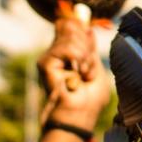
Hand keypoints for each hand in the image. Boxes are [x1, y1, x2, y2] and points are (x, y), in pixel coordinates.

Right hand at [37, 14, 110, 130]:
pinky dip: (78, 58)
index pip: (69, 26)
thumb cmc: (90, 99)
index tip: (90, 42)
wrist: (81, 115)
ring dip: (85, 54)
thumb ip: (89, 48)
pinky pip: (66, 48)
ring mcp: (50, 58)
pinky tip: (78, 73)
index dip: (80, 27)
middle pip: (70, 27)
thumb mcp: (96, 68)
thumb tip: (87, 28)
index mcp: (68, 54)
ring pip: (70, 36)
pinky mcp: (45, 64)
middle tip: (87, 67)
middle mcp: (56, 54)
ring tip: (84, 73)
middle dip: (86, 44)